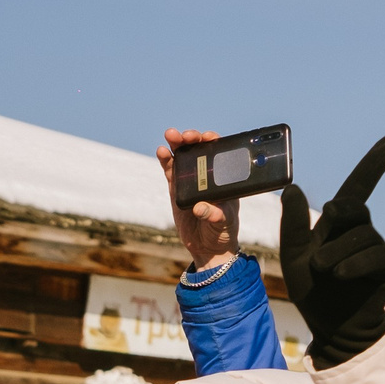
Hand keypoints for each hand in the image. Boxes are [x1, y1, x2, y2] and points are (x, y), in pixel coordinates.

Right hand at [158, 129, 239, 273]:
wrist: (208, 247)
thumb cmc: (222, 232)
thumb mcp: (224, 223)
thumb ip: (215, 215)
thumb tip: (201, 208)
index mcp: (222, 178)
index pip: (218, 153)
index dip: (212, 141)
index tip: (207, 138)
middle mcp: (206, 176)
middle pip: (198, 151)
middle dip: (191, 139)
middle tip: (184, 135)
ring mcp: (190, 182)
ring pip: (183, 158)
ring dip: (176, 145)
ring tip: (170, 135)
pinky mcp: (176, 190)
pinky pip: (171, 172)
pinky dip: (165, 161)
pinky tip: (161, 151)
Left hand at [278, 134, 384, 368]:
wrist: (330, 328)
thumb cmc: (312, 291)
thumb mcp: (293, 256)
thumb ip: (292, 224)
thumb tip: (294, 188)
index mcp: (339, 223)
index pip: (360, 185)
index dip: (377, 161)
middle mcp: (362, 230)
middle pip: (352, 206)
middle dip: (336, 217)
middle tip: (322, 234)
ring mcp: (377, 248)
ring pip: (357, 235)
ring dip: (332, 254)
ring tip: (323, 273)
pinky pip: (371, 255)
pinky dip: (350, 265)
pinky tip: (339, 276)